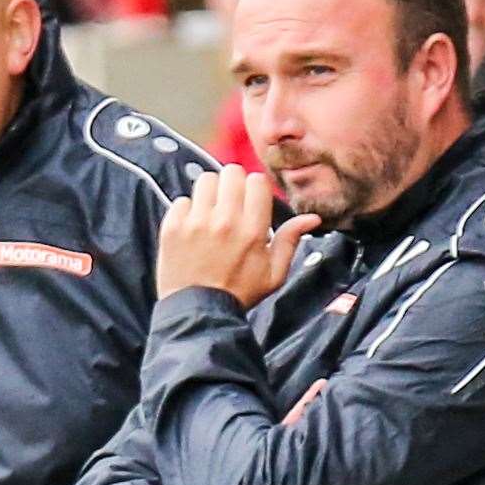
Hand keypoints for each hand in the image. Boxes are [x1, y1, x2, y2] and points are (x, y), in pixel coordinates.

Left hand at [157, 165, 322, 308]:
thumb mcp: (273, 274)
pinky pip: (182, 200)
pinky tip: (193, 228)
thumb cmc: (239, 293)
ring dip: (211, 193)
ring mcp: (196, 222)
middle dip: (234, 184)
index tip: (251, 200)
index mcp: (252, 230)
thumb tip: (312, 218)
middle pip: (231, 172)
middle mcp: (224, 221)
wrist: (199, 312)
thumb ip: (290, 241)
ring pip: (206, 181)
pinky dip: (188, 210)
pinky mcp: (172, 227)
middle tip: (231, 202)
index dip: (255, 188)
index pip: (257, 181)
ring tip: (211, 212)